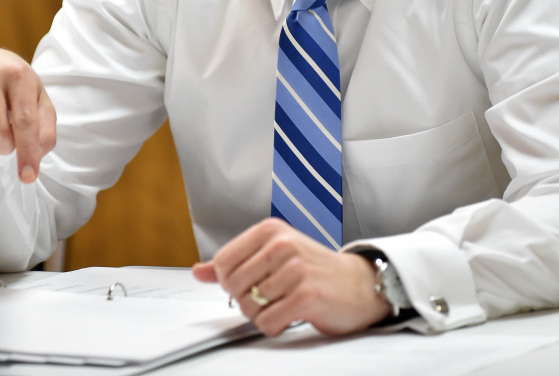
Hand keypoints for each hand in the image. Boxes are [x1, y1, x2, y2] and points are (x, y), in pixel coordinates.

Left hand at [191, 218, 391, 336]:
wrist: (360, 285)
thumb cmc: (315, 270)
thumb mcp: (273, 256)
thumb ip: (234, 263)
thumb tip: (198, 271)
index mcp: (270, 231)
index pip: (224, 262)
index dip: (231, 282)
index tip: (251, 282)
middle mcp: (282, 245)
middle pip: (234, 287)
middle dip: (247, 300)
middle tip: (271, 296)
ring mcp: (295, 269)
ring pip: (249, 307)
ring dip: (263, 315)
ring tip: (284, 304)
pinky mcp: (306, 295)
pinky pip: (268, 323)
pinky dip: (275, 326)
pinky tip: (291, 315)